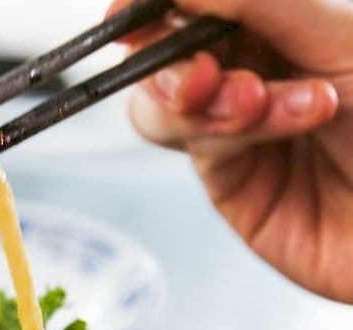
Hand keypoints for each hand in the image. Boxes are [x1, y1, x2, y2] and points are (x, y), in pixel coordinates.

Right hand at [110, 0, 352, 301]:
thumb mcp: (340, 34)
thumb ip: (252, 1)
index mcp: (283, 24)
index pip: (195, 8)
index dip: (153, 6)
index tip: (128, 9)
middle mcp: (254, 71)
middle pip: (165, 55)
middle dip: (174, 58)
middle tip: (203, 69)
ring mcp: (238, 129)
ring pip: (164, 105)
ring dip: (204, 100)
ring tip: (259, 101)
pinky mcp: (232, 183)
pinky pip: (198, 147)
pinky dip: (224, 131)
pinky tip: (278, 120)